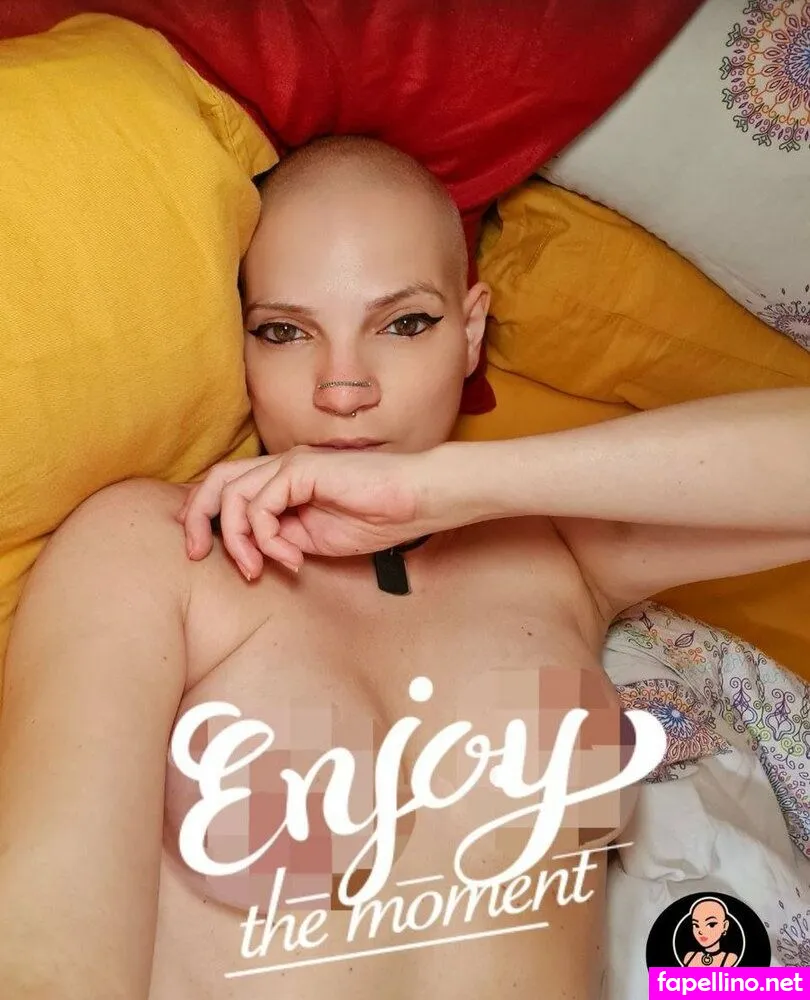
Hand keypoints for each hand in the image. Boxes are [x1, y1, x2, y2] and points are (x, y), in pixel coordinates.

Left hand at [177, 446, 454, 578]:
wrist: (417, 500)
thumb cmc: (378, 517)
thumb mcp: (315, 538)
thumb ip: (282, 539)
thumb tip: (253, 551)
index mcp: (284, 480)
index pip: (227, 487)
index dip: (204, 516)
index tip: (204, 554)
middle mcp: (282, 466)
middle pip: (216, 481)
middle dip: (196, 519)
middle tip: (197, 555)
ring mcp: (291, 463)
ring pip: (231, 494)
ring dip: (237, 540)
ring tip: (256, 569)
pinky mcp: (302, 468)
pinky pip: (261, 504)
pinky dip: (266, 537)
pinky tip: (291, 557)